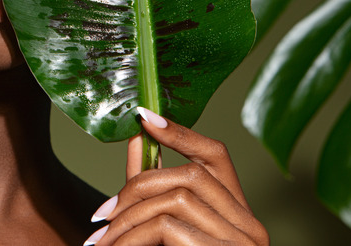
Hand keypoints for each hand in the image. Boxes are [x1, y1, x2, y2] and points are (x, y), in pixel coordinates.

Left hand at [83, 107, 268, 244]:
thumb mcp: (165, 233)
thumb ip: (152, 194)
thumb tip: (134, 141)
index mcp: (237, 216)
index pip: (217, 156)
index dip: (181, 133)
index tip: (143, 118)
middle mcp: (250, 226)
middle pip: (189, 175)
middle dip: (135, 185)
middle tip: (100, 215)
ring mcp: (243, 243)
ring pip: (176, 198)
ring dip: (127, 218)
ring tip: (100, 244)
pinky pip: (168, 227)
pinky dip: (131, 237)